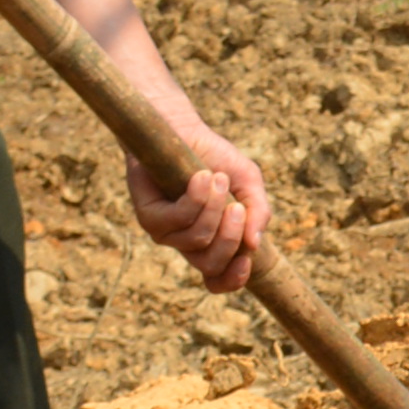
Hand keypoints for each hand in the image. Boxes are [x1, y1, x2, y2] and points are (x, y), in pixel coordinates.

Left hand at [125, 135, 266, 288]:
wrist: (185, 130)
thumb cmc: (216, 159)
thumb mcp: (248, 183)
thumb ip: (259, 212)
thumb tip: (255, 244)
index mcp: (212, 241)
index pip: (217, 278)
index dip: (233, 278)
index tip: (248, 259)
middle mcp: (186, 242)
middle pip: (211, 264)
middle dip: (230, 236)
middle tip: (237, 207)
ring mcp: (166, 232)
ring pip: (197, 239)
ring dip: (214, 207)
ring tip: (217, 178)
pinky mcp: (148, 215)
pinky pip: (176, 219)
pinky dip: (195, 198)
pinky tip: (200, 177)